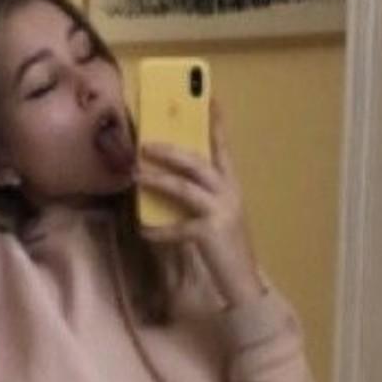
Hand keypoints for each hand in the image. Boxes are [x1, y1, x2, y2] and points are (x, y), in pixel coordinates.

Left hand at [133, 98, 265, 306]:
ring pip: (184, 187)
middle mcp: (229, 194)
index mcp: (232, 187)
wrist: (245, 284)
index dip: (216, 122)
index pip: (223, 148)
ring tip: (136, 176)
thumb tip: (169, 184)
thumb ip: (202, 199)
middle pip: (198, 162)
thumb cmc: (227, 250)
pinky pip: (177, 227)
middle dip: (170, 151)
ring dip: (158, 180)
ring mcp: (221, 212)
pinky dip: (159, 229)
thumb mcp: (219, 217)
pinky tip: (144, 230)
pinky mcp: (210, 233)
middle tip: (145, 144)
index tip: (209, 96)